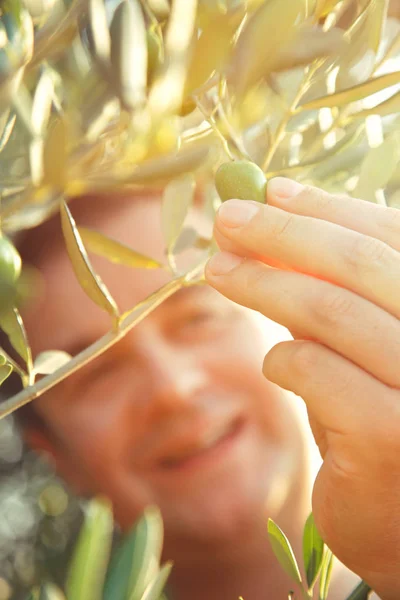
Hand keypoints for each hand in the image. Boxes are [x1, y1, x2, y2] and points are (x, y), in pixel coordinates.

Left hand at [204, 178, 399, 599]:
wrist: (399, 522)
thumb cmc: (379, 423)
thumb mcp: (361, 347)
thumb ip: (332, 294)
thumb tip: (267, 227)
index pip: (391, 237)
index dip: (328, 208)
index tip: (271, 191)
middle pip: (360, 263)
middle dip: (283, 233)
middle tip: (226, 219)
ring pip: (331, 312)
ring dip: (262, 284)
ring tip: (217, 269)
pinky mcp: (390, 438)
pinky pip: (315, 370)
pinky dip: (281, 358)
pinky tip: (272, 364)